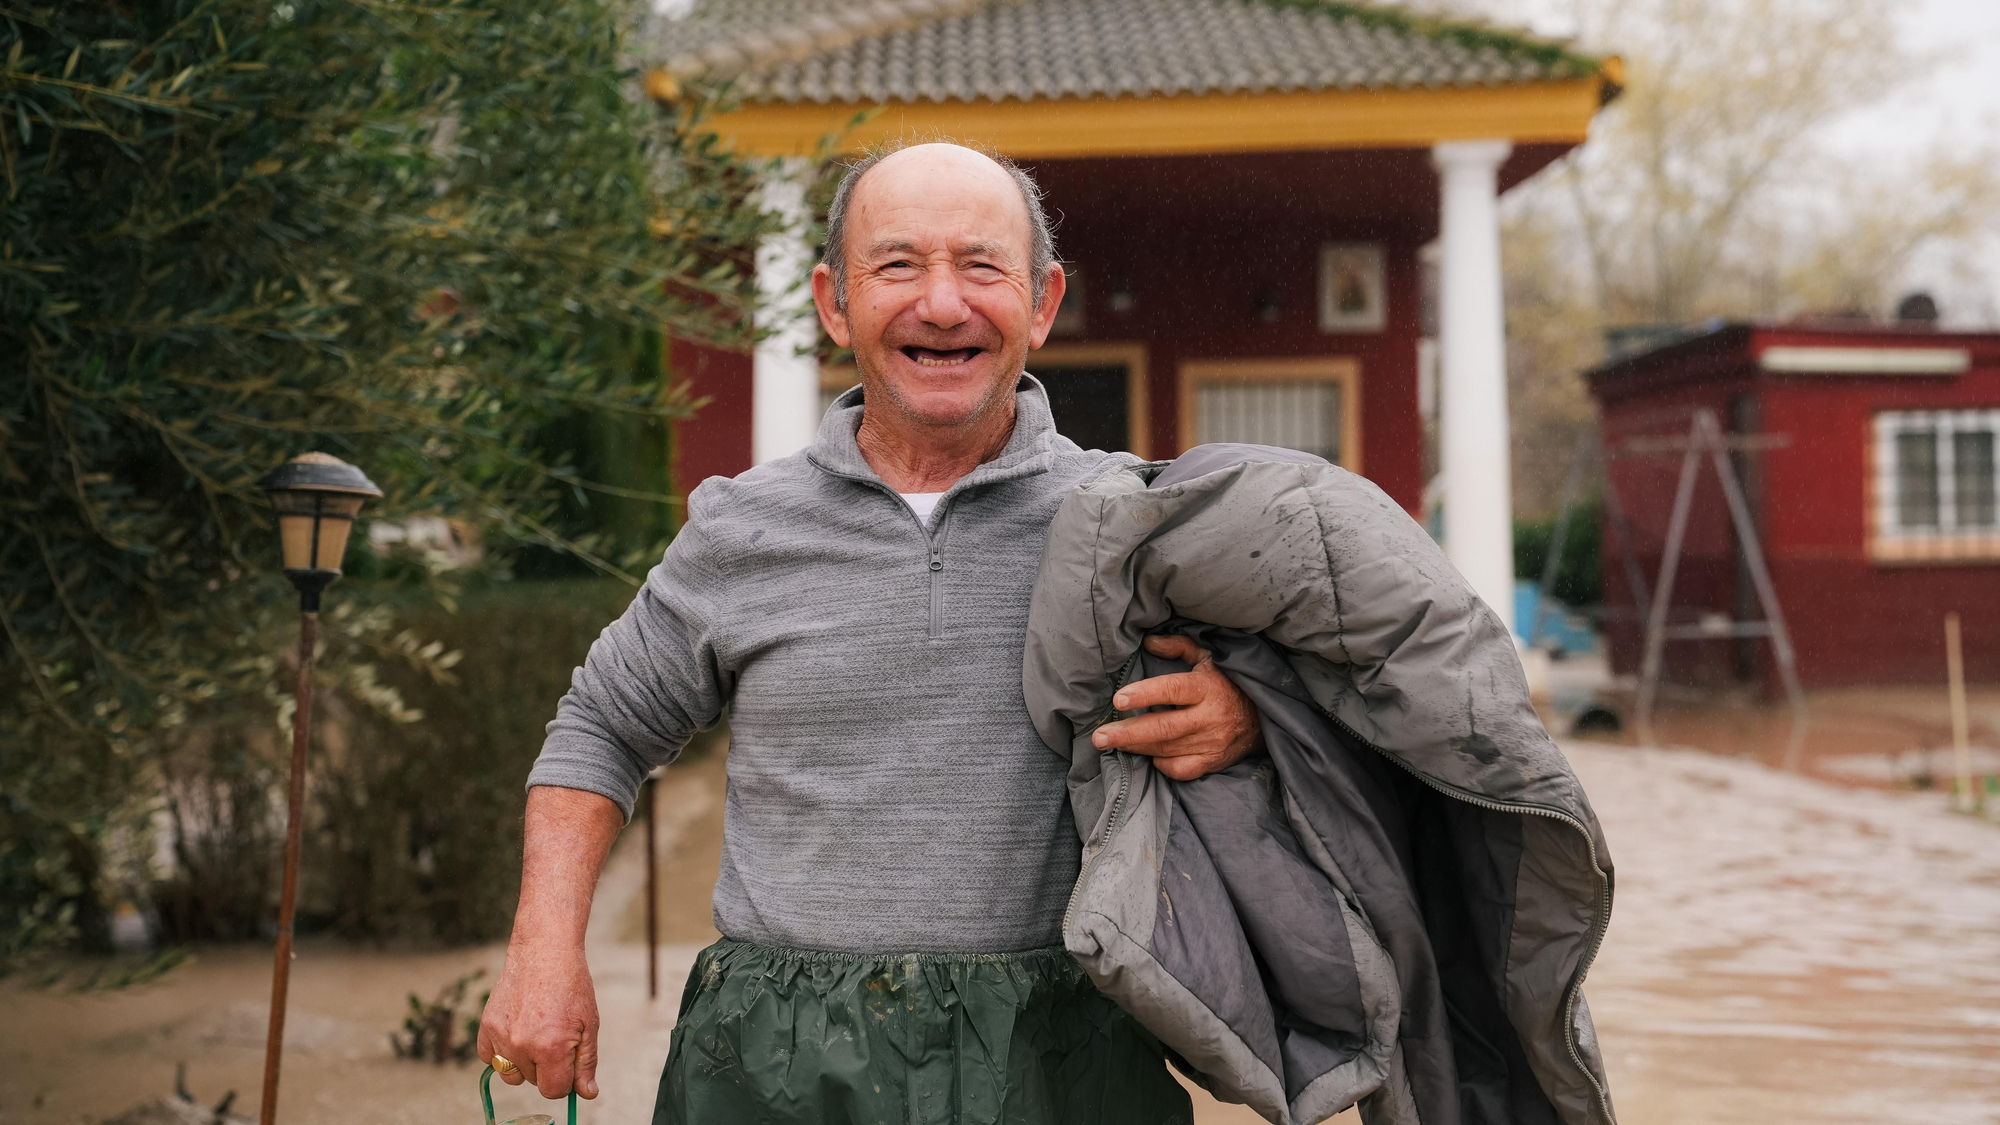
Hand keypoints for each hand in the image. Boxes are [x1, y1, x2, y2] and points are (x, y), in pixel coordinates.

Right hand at [477, 940, 600, 1099]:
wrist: (545, 949)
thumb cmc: (572, 985)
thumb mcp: (589, 1024)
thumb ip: (586, 1063)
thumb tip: (586, 1093)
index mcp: (551, 1048)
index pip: (554, 1091)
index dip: (565, 1081)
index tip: (569, 1064)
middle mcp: (522, 1046)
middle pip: (534, 1081)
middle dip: (547, 1067)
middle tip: (555, 1035)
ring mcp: (501, 1036)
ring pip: (511, 1074)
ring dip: (524, 1063)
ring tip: (536, 1034)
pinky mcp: (486, 1026)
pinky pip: (489, 1058)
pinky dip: (501, 1052)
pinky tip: (517, 1031)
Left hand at [1090, 634, 1263, 780]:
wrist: (1265, 717)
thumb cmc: (1229, 683)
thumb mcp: (1208, 658)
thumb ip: (1178, 647)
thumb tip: (1148, 642)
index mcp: (1207, 688)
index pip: (1172, 690)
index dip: (1145, 695)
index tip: (1119, 699)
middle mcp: (1210, 717)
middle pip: (1164, 728)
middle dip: (1128, 734)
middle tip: (1100, 737)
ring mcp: (1212, 743)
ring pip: (1167, 750)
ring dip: (1137, 748)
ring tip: (1112, 743)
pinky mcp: (1213, 762)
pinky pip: (1181, 769)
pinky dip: (1162, 765)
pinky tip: (1149, 755)